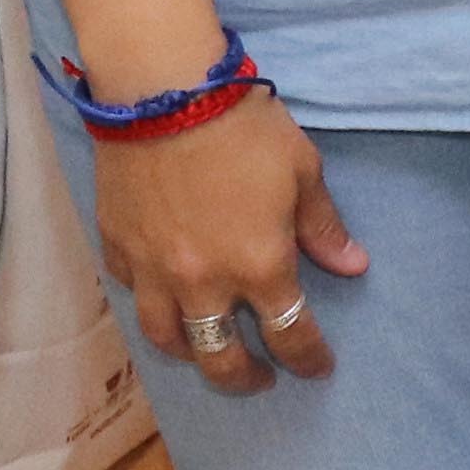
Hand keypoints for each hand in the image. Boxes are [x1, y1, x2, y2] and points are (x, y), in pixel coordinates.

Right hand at [94, 92, 366, 393]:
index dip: (308, 358)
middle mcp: (203, 283)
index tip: (317, 367)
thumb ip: (323, 227)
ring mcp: (153, 270)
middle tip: (260, 379)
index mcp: (258, 266)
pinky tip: (165, 296)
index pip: (290, 334)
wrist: (163, 91)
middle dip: (245, 378)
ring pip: (166, 338)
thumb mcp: (302, 171)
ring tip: (207, 350)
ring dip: (192, 352)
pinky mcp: (117, 247)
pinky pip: (133, 293)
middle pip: (220, 358)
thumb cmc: (243, 126)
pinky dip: (153, 302)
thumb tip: (353, 265)